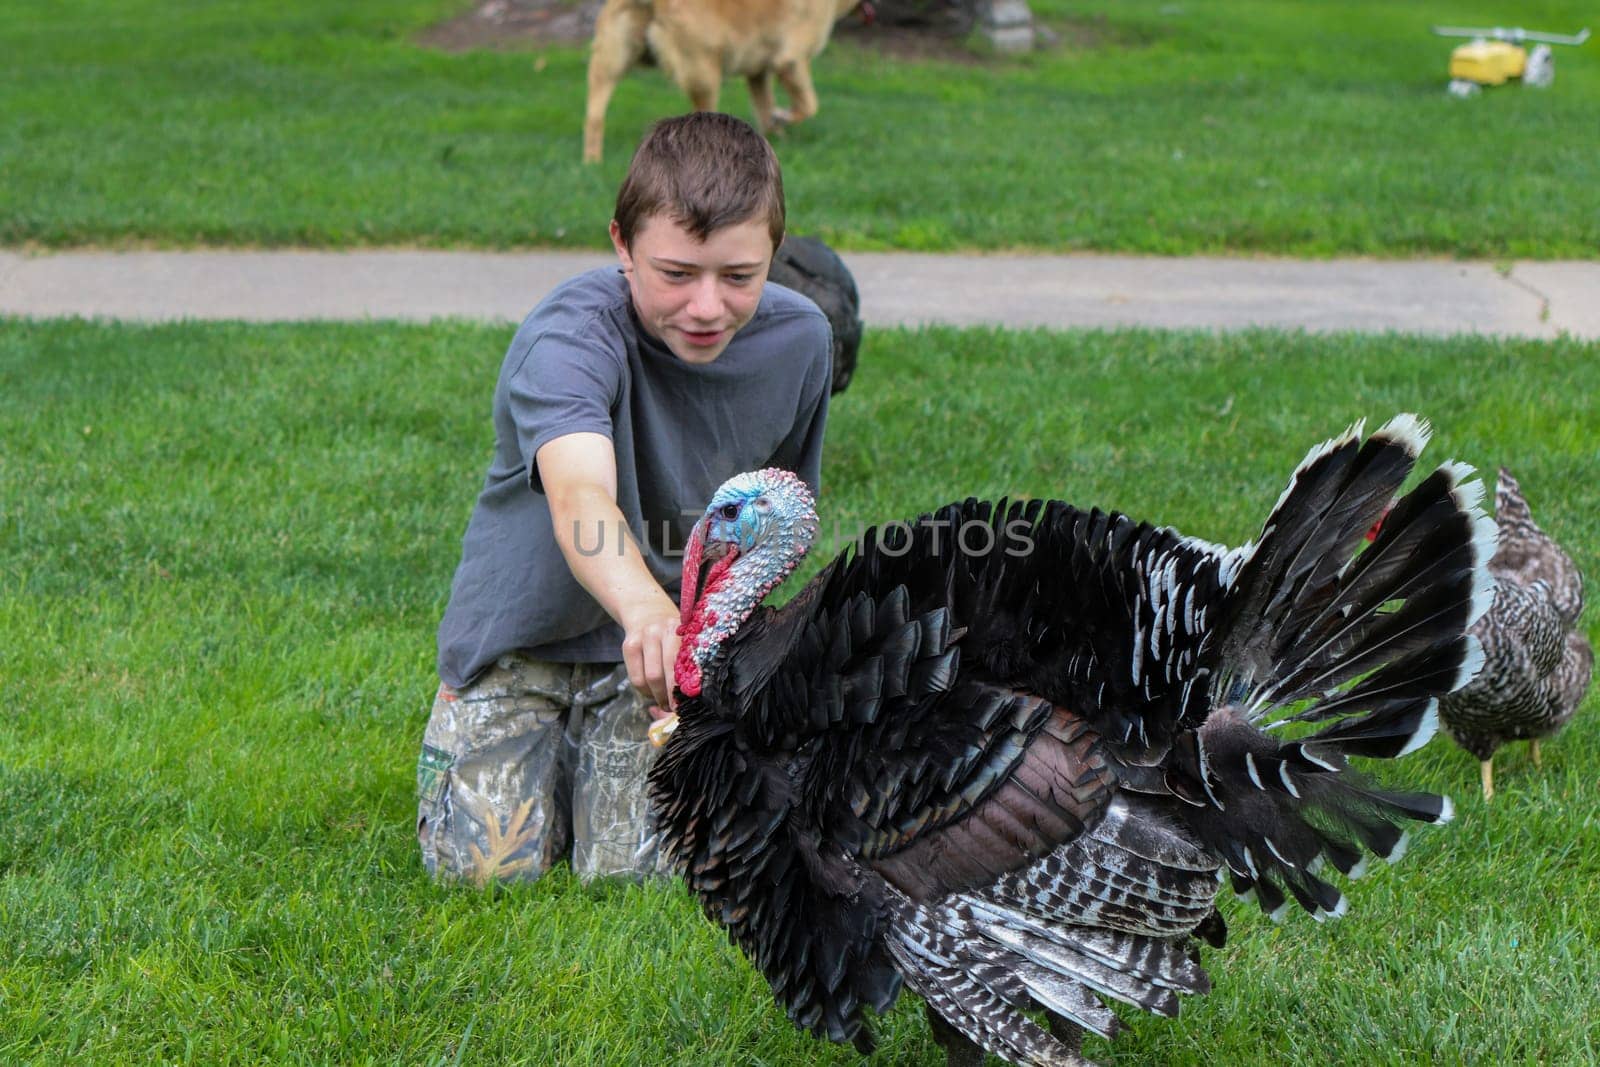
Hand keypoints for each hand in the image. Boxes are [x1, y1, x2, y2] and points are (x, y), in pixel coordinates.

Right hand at [620, 598, 680, 712]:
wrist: (648, 608)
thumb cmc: (673, 632)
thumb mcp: (685, 637)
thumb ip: (688, 660)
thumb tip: (690, 696)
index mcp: (680, 631)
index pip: (679, 666)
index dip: (680, 689)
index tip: (686, 706)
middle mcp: (660, 632)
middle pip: (661, 674)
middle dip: (668, 697)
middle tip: (674, 709)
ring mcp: (642, 637)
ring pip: (648, 678)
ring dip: (656, 696)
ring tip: (664, 703)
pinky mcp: (628, 645)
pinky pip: (635, 678)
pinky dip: (644, 690)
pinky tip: (651, 692)